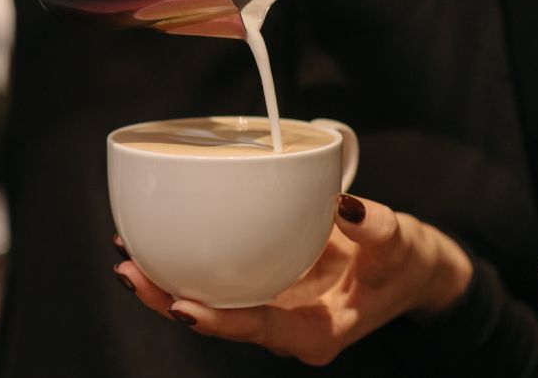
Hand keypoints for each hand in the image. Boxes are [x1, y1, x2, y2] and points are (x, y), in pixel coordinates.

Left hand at [113, 194, 473, 364]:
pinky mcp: (263, 284)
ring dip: (165, 283)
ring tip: (126, 256)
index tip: (183, 307)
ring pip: (209, 302)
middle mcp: (285, 326)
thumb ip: (377, 228)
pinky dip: (186, 260)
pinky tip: (154, 237)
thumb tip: (346, 206)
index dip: (221, 321)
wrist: (411, 269)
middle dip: (169, 301)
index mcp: (317, 331)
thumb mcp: (402, 243)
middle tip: (129, 272)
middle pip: (219, 320)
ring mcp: (271, 307)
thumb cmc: (406, 263)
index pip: (261, 330)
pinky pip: (218, 278)